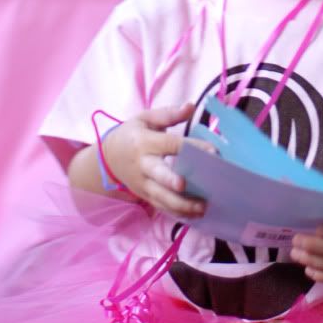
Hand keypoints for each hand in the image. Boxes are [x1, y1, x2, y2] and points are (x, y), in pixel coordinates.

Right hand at [103, 103, 205, 218]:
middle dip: (171, 180)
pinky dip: (177, 213)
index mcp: (145, 142)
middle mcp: (143, 164)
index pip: (171, 144)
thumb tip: (190, 106)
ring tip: (202, 207)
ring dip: (181, 204)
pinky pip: (161, 207)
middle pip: (158, 174)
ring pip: (161, 197)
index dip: (192, 148)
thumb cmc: (132, 135)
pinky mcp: (144, 196)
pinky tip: (195, 215)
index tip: (214, 151)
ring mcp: (143, 183)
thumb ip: (169, 114)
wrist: (108, 157)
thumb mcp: (145, 119)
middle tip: (186, 185)